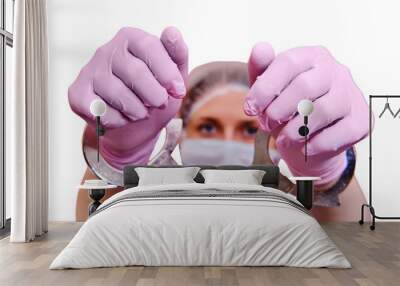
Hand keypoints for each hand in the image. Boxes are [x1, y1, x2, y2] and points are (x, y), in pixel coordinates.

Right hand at [68, 26, 187, 168]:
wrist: (136, 126)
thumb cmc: (155, 94)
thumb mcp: (174, 75)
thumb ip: (177, 53)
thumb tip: (172, 32)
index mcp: (131, 38)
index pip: (148, 47)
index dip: (167, 73)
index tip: (178, 91)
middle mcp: (107, 50)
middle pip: (135, 72)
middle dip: (155, 95)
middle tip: (160, 104)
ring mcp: (90, 71)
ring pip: (118, 94)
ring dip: (138, 111)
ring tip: (142, 112)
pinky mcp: (77, 93)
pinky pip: (100, 111)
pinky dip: (118, 121)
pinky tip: (123, 118)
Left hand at [244, 43, 368, 185]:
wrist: (310, 141)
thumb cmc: (288, 109)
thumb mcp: (269, 88)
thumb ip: (261, 69)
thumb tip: (260, 49)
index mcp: (312, 56)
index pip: (287, 63)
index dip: (265, 88)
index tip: (249, 109)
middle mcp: (336, 71)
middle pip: (304, 86)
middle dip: (278, 110)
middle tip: (267, 124)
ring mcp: (352, 95)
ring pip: (323, 110)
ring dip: (295, 129)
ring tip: (284, 137)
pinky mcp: (361, 120)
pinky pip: (338, 133)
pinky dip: (314, 144)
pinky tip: (304, 145)